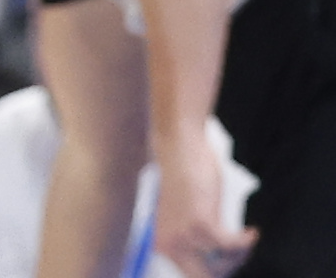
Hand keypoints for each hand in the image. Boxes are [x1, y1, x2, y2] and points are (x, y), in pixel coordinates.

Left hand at [155, 137, 256, 277]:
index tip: (228, 267)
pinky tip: (251, 232)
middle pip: (205, 276)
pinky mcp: (201, 224)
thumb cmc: (185, 181)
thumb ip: (196, 243)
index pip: (190, 276)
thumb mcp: (185, 219)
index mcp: (162, 245)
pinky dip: (245, 240)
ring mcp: (183, 236)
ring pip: (223, 263)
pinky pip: (232, 246)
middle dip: (228, 267)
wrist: (180, 150)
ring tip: (245, 238)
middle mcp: (168, 245)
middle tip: (240, 251)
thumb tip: (220, 266)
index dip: (212, 274)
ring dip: (239, 252)